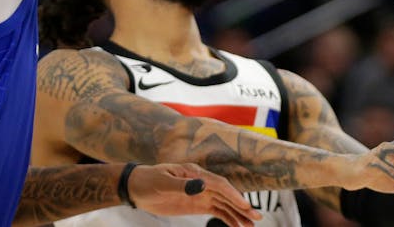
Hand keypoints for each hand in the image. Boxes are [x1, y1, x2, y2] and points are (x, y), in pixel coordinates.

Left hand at [128, 162, 257, 226]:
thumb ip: (182, 185)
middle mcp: (202, 182)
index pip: (219, 185)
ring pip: (224, 205)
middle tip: (256, 217)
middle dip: (242, 206)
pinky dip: (228, 218)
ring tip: (251, 225)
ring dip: (238, 214)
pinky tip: (237, 226)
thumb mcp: (162, 182)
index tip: (244, 206)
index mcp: (196, 173)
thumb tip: (202, 185)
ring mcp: (201, 194)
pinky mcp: (197, 204)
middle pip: (227, 195)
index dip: (233, 195)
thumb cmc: (148, 180)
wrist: (137, 187)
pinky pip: (216, 211)